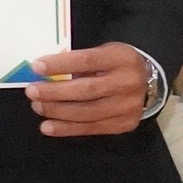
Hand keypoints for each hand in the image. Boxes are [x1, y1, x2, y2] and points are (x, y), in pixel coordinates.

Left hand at [25, 44, 157, 138]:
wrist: (150, 83)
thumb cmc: (118, 65)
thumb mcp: (105, 53)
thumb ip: (81, 62)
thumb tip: (46, 73)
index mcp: (121, 59)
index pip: (87, 61)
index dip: (60, 65)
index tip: (37, 67)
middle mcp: (128, 83)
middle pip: (86, 90)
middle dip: (55, 92)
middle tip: (32, 91)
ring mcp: (127, 107)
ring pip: (87, 112)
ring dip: (57, 111)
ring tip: (38, 107)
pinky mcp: (123, 124)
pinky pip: (91, 128)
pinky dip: (66, 129)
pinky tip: (48, 126)